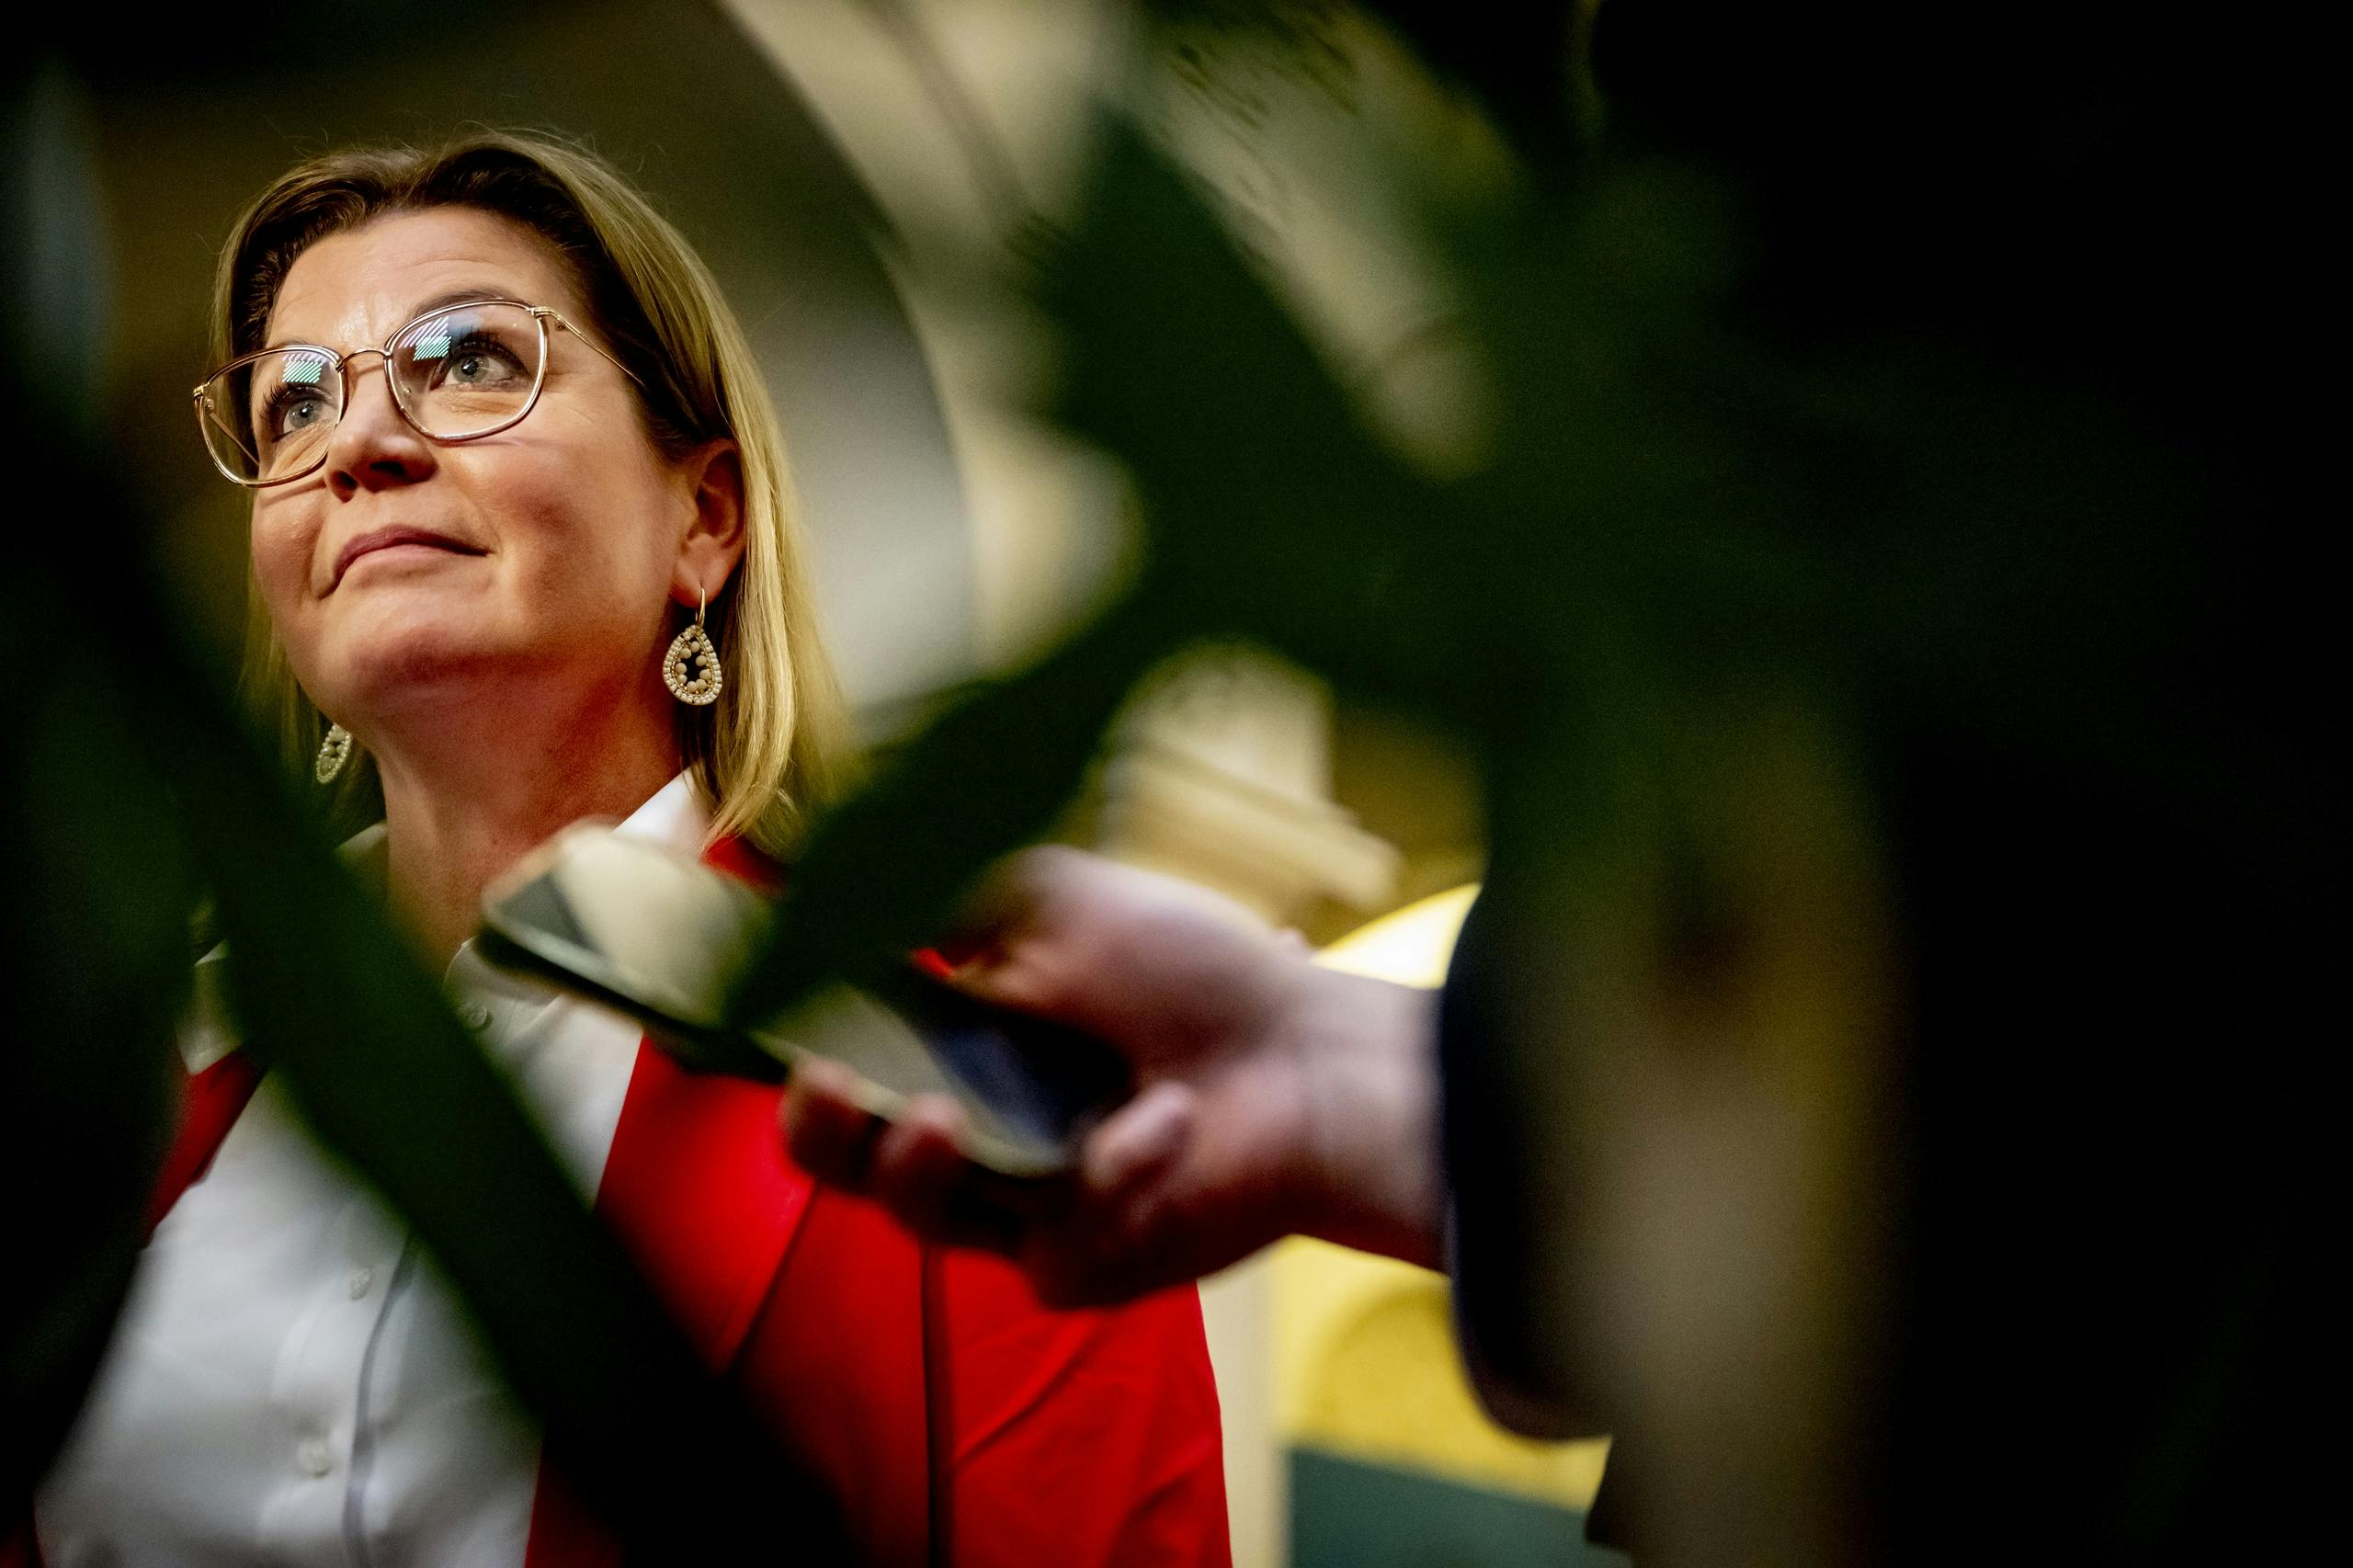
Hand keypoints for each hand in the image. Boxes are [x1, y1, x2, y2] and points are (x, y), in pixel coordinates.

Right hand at [782, 847, 1443, 1306]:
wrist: (1317, 1053)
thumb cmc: (1198, 970)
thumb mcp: (1057, 901)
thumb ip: (942, 892)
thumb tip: (828, 881)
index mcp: (972, 1044)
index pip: (859, 1067)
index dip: (813, 1058)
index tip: (793, 1027)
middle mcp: (990, 1128)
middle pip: (861, 1160)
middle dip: (824, 1133)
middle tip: (825, 1090)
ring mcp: (1033, 1205)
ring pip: (925, 1217)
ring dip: (917, 1169)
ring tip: (937, 1122)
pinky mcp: (1086, 1264)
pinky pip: (1052, 1243)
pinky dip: (1112, 1172)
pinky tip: (1170, 1120)